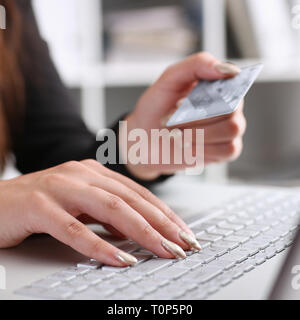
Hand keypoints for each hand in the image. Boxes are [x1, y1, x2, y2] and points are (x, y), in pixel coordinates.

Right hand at [0, 160, 200, 265]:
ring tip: (164, 251)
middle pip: (131, 200)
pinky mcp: (39, 206)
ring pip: (111, 209)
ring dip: (142, 232)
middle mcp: (80, 174)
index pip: (137, 193)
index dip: (164, 213)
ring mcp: (60, 187)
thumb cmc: (39, 204)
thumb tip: (137, 231)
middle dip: (162, 224)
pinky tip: (121, 260)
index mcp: (93, 172)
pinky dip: (100, 246)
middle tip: (184, 244)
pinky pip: (75, 229)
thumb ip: (106, 214)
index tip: (184, 232)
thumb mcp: (80, 205)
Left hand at [124, 52, 245, 179]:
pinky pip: (228, 149)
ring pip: (231, 129)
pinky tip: (188, 145)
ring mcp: (228, 129)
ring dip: (198, 132)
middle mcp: (227, 106)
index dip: (212, 93)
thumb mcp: (169, 80)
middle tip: (173, 119)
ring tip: (177, 132)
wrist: (144, 140)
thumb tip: (226, 69)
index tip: (184, 101)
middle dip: (197, 116)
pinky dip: (203, 148)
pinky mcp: (224, 151)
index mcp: (217, 85)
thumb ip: (197, 65)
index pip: (235, 82)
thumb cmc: (156, 110)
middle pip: (232, 108)